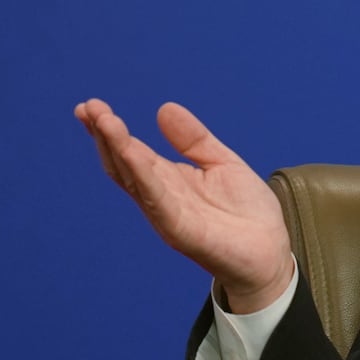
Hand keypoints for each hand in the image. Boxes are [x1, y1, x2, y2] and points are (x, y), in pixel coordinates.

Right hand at [75, 99, 292, 312]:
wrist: (270, 253)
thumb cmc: (247, 212)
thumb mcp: (221, 162)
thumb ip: (193, 139)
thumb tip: (164, 108)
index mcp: (169, 179)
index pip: (131, 152)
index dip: (111, 130)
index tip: (92, 106)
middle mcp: (161, 196)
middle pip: (123, 164)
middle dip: (105, 136)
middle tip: (88, 108)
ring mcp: (167, 214)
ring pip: (134, 179)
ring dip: (117, 149)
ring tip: (104, 121)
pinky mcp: (181, 230)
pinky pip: (157, 200)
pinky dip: (142, 175)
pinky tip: (131, 153)